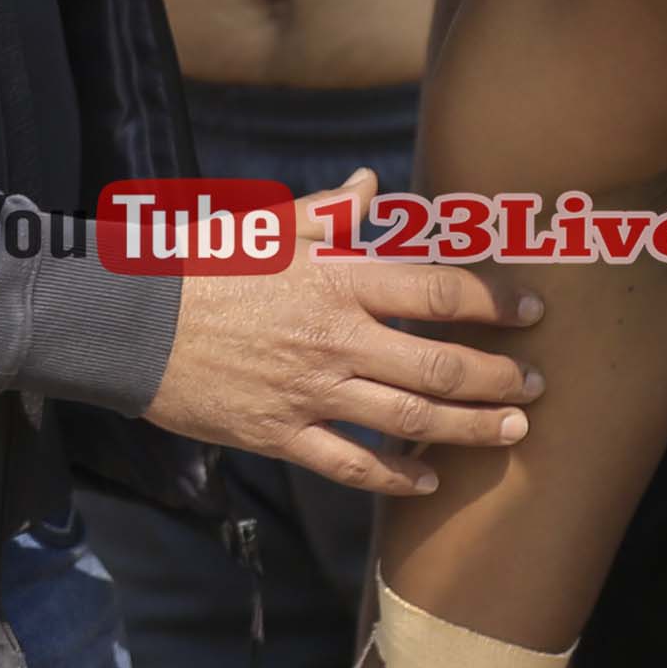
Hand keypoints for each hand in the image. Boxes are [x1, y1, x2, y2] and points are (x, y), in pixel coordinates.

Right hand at [143, 176, 539, 493]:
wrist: (129, 323)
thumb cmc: (200, 266)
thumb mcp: (267, 227)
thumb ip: (331, 214)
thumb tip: (373, 186)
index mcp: (336, 279)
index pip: (438, 288)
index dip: (495, 301)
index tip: (532, 310)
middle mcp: (335, 337)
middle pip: (441, 363)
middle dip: (500, 377)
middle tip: (537, 386)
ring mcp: (310, 391)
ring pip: (410, 417)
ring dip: (469, 427)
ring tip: (511, 432)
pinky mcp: (280, 434)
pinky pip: (351, 465)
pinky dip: (396, 478)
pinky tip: (428, 481)